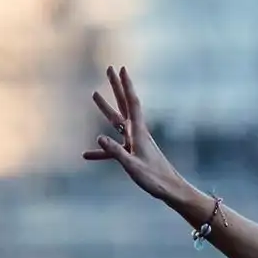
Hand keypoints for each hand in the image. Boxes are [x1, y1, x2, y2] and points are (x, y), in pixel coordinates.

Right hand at [82, 66, 191, 205]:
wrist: (170, 189)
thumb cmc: (154, 179)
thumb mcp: (132, 166)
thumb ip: (115, 152)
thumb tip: (99, 137)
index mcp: (139, 132)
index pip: (132, 102)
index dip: (126, 85)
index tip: (121, 68)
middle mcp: (137, 132)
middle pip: (125, 104)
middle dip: (116, 86)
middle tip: (109, 68)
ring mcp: (135, 141)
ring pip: (117, 120)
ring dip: (106, 107)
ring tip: (94, 94)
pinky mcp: (133, 152)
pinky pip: (114, 147)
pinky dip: (102, 149)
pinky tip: (87, 155)